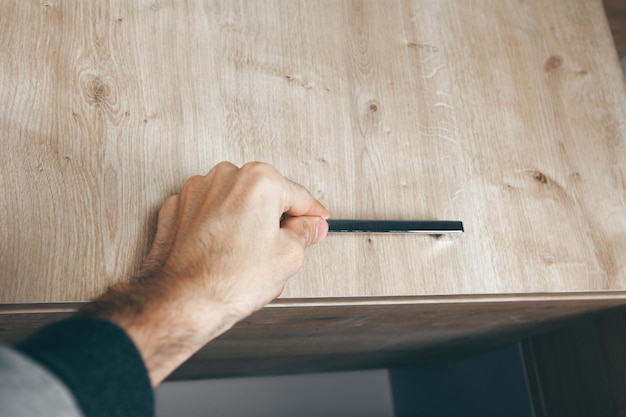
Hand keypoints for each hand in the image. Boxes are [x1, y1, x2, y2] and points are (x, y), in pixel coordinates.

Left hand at [81, 162, 329, 384]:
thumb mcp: (289, 256)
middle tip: (280, 250)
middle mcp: (225, 177)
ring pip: (235, 204)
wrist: (182, 301)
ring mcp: (196, 191)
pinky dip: (219, 229)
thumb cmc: (227, 281)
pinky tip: (225, 255)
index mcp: (259, 180)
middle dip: (274, 222)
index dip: (312, 214)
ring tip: (250, 260)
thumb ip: (306, 233)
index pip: (299, 196)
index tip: (316, 221)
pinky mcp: (176, 208)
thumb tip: (310, 226)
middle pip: (264, 197)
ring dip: (246, 226)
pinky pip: (208, 213)